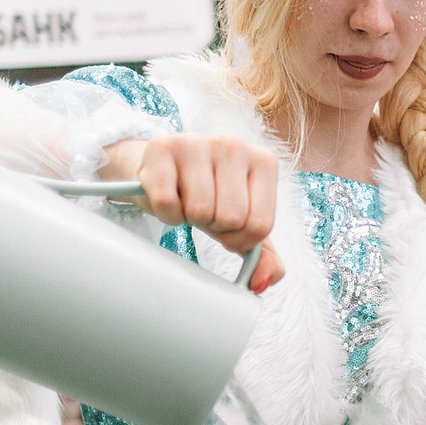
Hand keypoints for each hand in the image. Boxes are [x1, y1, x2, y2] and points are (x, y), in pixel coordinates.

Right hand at [103, 134, 284, 293]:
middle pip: (231, 219)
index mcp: (264, 162)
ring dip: (188, 218)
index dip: (240, 239)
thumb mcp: (241, 225)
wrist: (161, 169)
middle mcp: (234, 145)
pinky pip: (167, 202)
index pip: (261, 225)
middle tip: (205, 210)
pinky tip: (168, 196)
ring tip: (186, 200)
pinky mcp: (161, 147)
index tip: (228, 226)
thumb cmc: (209, 195)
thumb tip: (262, 283)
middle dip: (214, 226)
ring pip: (200, 211)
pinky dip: (165, 212)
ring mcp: (198, 141)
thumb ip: (264, 257)